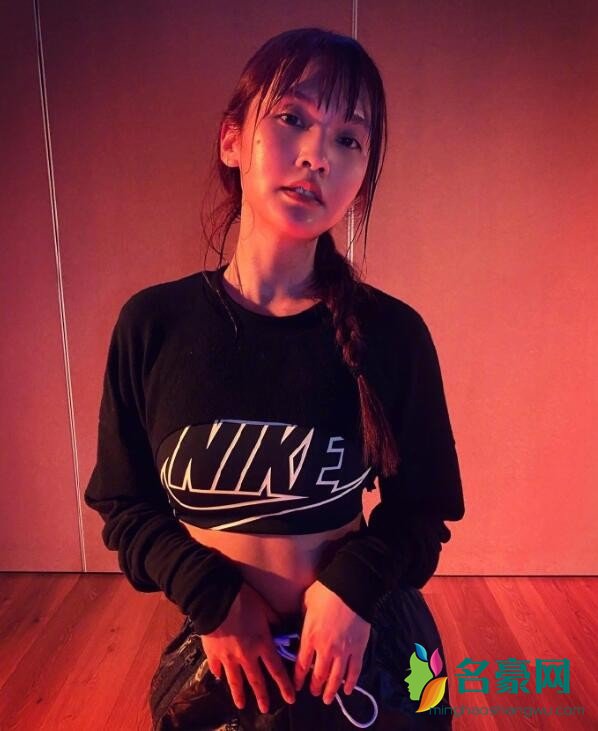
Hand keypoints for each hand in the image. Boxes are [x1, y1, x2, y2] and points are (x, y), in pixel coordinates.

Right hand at [200, 581, 296, 713]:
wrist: (215, 600)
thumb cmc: (243, 600)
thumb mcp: (264, 607)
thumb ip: (274, 620)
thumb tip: (281, 627)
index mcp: (262, 644)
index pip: (276, 670)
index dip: (284, 685)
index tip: (290, 699)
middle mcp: (247, 655)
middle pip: (256, 680)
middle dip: (262, 696)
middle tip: (265, 709)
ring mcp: (228, 657)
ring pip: (235, 680)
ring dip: (239, 694)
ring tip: (242, 705)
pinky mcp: (213, 654)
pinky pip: (216, 668)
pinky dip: (217, 674)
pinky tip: (218, 678)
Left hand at [294, 580, 370, 704]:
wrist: (351, 587)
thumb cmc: (326, 591)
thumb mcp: (306, 602)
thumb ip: (302, 619)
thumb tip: (300, 628)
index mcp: (310, 637)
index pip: (301, 665)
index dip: (299, 679)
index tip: (297, 687)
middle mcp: (325, 648)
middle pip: (319, 675)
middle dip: (315, 687)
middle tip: (314, 693)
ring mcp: (344, 651)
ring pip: (336, 678)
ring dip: (331, 691)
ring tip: (327, 699)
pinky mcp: (358, 649)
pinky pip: (355, 671)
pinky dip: (351, 683)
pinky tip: (347, 690)